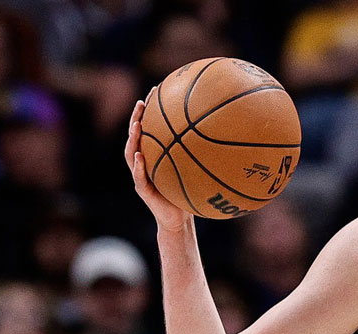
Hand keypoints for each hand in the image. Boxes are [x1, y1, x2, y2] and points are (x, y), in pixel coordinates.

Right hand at [124, 90, 193, 232]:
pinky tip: (138, 156)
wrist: (179, 220)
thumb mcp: (196, 172)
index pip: (150, 129)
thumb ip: (203, 157)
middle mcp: (144, 163)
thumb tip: (227, 136)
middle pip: (136, 136)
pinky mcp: (143, 190)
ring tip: (136, 125)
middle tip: (141, 102)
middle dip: (137, 118)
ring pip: (130, 153)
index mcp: (155, 156)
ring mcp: (140, 176)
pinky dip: (137, 166)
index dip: (150, 111)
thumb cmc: (189, 194)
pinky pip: (138, 176)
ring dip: (132, 138)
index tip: (156, 90)